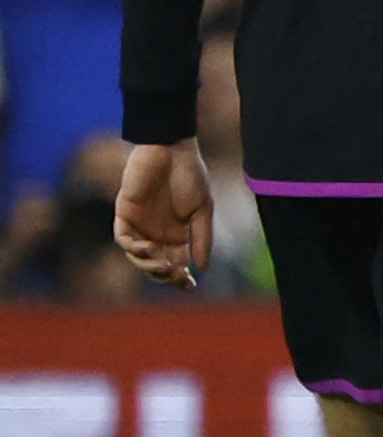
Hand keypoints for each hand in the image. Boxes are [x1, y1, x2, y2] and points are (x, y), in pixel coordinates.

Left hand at [112, 139, 212, 288]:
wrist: (169, 150)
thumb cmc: (190, 176)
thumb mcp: (203, 209)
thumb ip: (202, 238)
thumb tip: (202, 268)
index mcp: (179, 233)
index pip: (178, 263)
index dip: (182, 277)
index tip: (190, 286)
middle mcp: (158, 232)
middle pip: (157, 265)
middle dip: (166, 276)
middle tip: (177, 276)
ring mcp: (140, 224)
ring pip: (138, 257)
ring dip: (149, 266)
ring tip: (164, 266)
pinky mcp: (124, 214)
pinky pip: (124, 239)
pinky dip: (134, 248)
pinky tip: (148, 247)